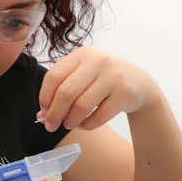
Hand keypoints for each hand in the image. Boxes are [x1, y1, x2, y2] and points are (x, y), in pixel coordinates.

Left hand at [38, 46, 159, 131]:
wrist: (139, 83)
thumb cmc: (103, 80)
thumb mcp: (83, 77)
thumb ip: (62, 91)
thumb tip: (42, 115)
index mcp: (82, 54)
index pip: (54, 76)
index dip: (45, 97)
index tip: (44, 111)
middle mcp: (98, 61)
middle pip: (66, 93)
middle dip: (55, 114)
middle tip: (51, 126)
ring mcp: (113, 77)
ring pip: (81, 106)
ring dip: (71, 121)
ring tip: (69, 125)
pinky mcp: (125, 93)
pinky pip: (99, 116)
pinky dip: (87, 125)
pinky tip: (84, 125)